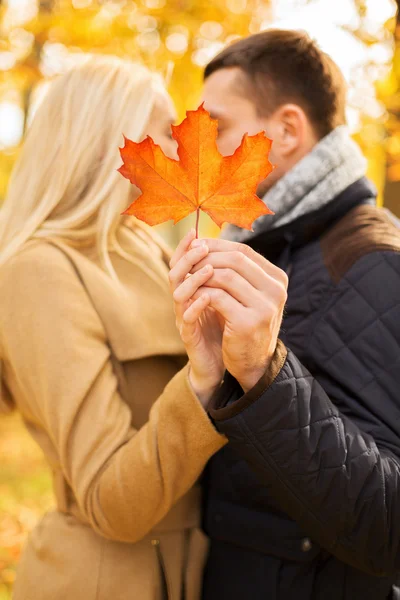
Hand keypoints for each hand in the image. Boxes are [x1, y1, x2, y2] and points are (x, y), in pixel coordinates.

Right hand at [169, 230, 223, 405]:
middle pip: (175, 273)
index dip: (186, 247)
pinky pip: (186, 319)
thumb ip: (226, 279)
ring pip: (178, 293)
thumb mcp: (227, 299)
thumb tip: (237, 251)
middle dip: (188, 257)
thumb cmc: (226, 329)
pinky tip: (209, 297)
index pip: (182, 262)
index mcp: (192, 289)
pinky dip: (196, 306)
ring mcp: (184, 318)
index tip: (196, 231)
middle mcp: (184, 301)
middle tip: (203, 247)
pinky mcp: (189, 337)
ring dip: (193, 278)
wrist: (223, 365)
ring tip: (210, 269)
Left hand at [189, 238, 287, 391]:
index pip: (244, 252)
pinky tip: (192, 295)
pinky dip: (201, 293)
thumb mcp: (248, 295)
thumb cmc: (246, 325)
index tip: (196, 246)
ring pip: (224, 276)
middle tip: (188, 261)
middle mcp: (276, 290)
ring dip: (201, 275)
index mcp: (277, 279)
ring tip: (188, 278)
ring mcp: (265, 306)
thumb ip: (237, 272)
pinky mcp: (248, 322)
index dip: (217, 245)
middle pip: (235, 260)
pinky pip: (217, 297)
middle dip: (207, 257)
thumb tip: (205, 241)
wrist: (254, 364)